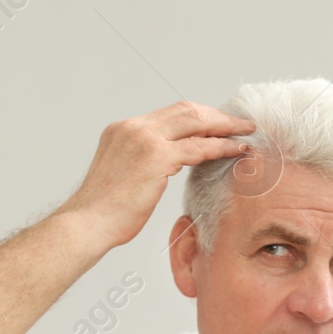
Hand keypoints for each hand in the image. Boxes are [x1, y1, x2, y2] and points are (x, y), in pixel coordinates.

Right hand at [58, 101, 254, 248]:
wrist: (87, 224)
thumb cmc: (103, 212)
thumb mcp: (121, 176)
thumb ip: (141, 163)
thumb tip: (164, 168)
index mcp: (122, 129)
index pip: (168, 115)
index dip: (197, 117)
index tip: (216, 124)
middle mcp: (132, 127)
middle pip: (185, 110)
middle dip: (216, 115)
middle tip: (239, 123)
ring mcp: (144, 139)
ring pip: (195, 122)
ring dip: (224, 126)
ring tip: (245, 131)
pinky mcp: (156, 156)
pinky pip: (198, 147)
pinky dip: (221, 146)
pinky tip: (237, 150)